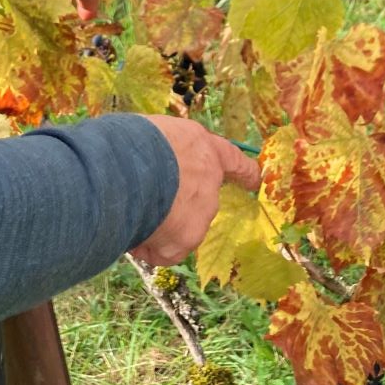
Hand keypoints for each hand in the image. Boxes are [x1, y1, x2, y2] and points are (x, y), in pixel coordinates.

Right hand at [133, 117, 260, 266]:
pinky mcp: (185, 240)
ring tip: (130, 212)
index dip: (244, 171)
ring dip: (158, 223)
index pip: (232, 160)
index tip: (255, 179)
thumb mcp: (156, 134)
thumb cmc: (135, 141)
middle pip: (199, 198)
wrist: (128, 169)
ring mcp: (201, 214)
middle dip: (175, 201)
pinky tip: (131, 233)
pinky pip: (164, 249)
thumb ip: (166, 151)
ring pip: (180, 225)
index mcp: (204, 148)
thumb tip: (153, 164)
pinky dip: (147, 246)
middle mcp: (210, 182)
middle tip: (144, 195)